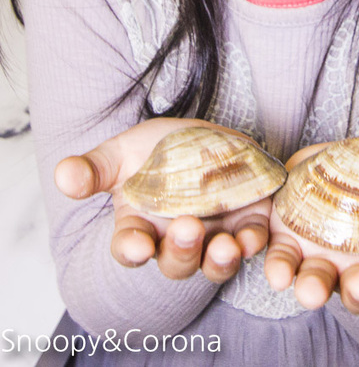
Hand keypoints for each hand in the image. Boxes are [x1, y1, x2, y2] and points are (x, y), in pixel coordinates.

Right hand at [54, 118, 270, 282]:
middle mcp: (175, 241)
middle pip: (176, 263)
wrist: (203, 137)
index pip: (130, 248)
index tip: (137, 245)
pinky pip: (251, 243)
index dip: (132, 249)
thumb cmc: (157, 149)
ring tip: (225, 245)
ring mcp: (212, 236)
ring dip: (220, 260)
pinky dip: (253, 243)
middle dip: (182, 250)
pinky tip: (252, 236)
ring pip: (214, 263)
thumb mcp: (122, 153)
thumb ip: (94, 169)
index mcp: (139, 227)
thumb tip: (62, 176)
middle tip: (188, 227)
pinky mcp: (245, 225)